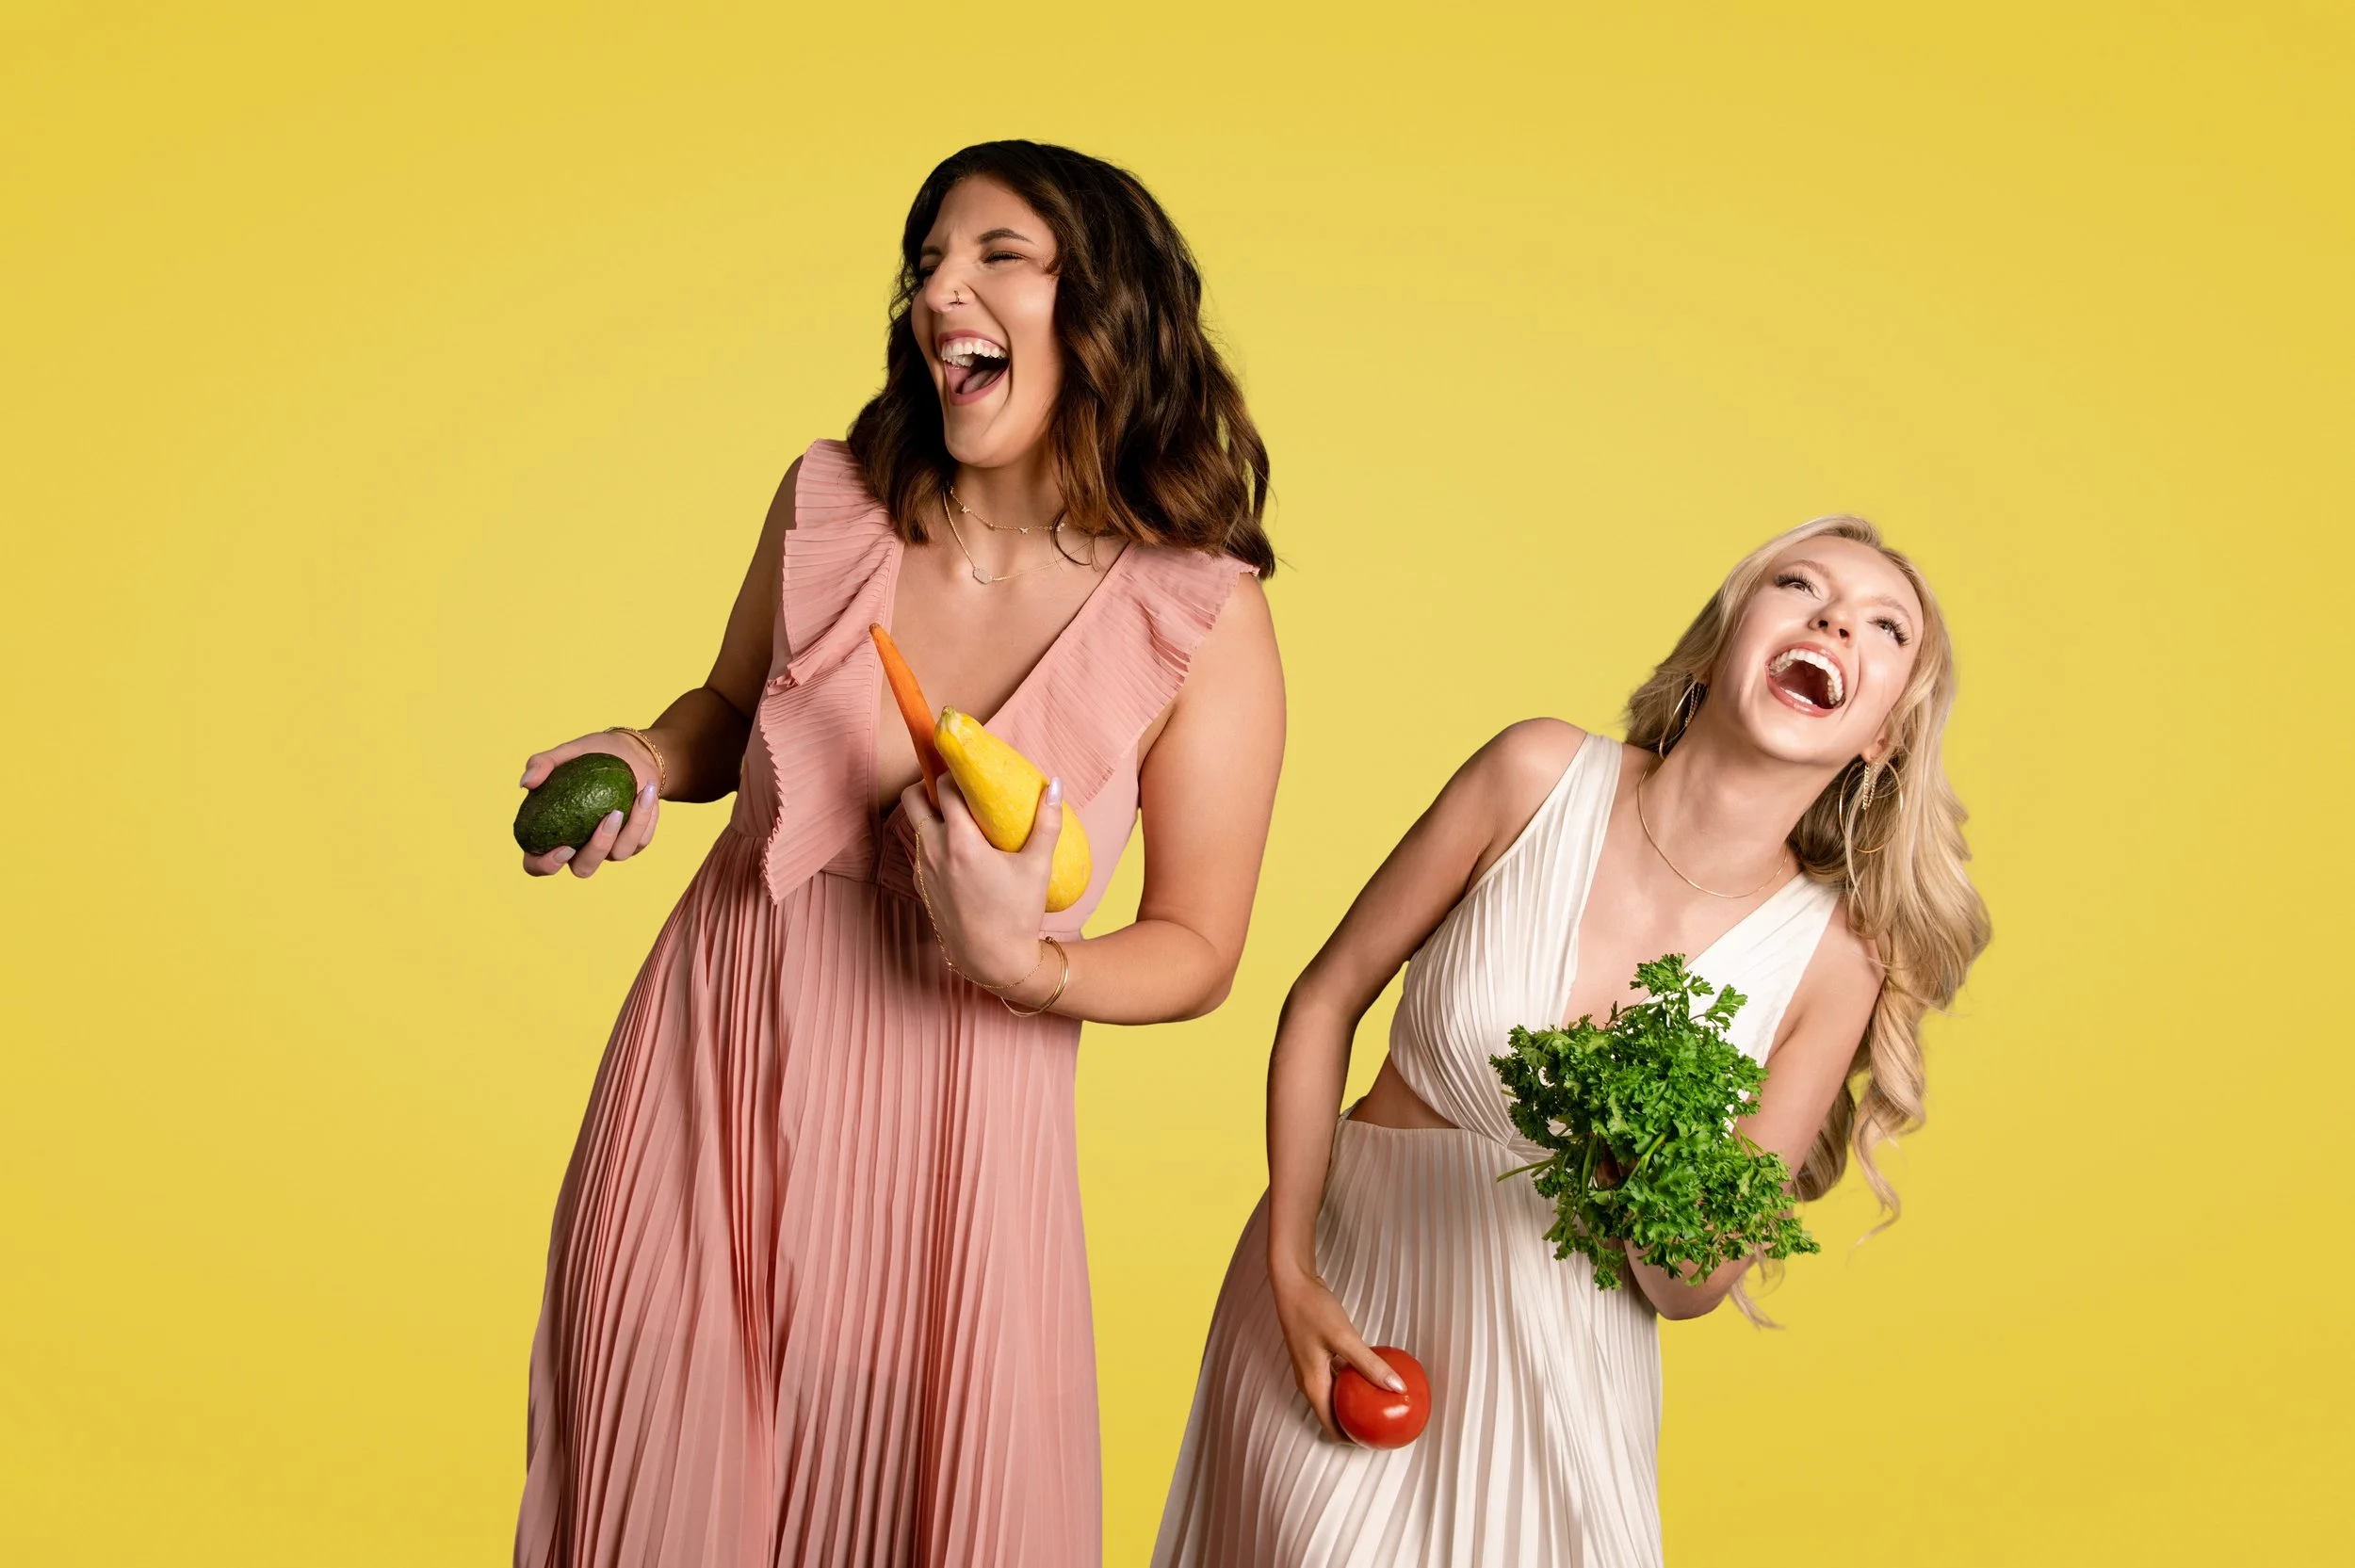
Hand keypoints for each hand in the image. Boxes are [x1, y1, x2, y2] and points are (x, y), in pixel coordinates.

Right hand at [518, 732, 661, 878]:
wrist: (630, 753)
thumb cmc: (591, 754)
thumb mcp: (566, 752)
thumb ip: (542, 764)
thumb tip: (526, 783)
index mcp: (552, 832)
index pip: (537, 864)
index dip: (545, 865)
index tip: (563, 846)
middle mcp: (580, 846)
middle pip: (583, 869)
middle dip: (597, 849)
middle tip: (609, 818)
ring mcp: (609, 847)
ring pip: (619, 855)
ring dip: (631, 827)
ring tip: (639, 794)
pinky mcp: (636, 841)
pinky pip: (642, 840)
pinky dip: (646, 816)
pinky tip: (647, 791)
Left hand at [899, 772, 1063, 985]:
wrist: (992, 961)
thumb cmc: (1017, 914)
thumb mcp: (1038, 867)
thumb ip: (1047, 822)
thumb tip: (1054, 784)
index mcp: (960, 841)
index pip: (943, 786)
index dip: (955, 772)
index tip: (970, 770)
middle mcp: (933, 850)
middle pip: (913, 797)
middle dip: (929, 784)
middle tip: (955, 786)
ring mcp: (923, 869)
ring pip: (913, 823)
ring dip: (929, 811)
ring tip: (957, 813)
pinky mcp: (922, 885)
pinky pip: (918, 848)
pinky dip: (930, 837)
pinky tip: (956, 845)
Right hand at [1269, 1260, 1405, 1441]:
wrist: (1292, 1283)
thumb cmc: (1312, 1310)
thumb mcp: (1344, 1338)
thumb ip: (1369, 1364)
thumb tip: (1396, 1387)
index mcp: (1312, 1385)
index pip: (1330, 1426)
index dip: (1351, 1439)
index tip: (1375, 1441)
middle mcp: (1310, 1381)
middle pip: (1333, 1414)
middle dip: (1356, 1423)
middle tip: (1384, 1424)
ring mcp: (1313, 1368)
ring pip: (1336, 1396)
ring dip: (1355, 1403)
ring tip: (1381, 1404)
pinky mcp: (1318, 1355)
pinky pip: (1338, 1378)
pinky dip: (1353, 1382)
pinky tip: (1371, 1375)